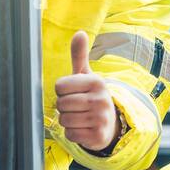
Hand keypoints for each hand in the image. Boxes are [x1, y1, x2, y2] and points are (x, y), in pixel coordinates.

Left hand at [54, 31, 119, 150]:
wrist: (110, 124)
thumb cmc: (92, 97)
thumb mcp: (87, 76)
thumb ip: (79, 56)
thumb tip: (79, 33)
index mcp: (96, 81)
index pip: (60, 86)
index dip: (62, 91)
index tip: (74, 92)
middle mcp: (101, 99)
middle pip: (61, 104)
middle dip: (64, 107)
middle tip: (77, 107)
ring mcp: (100, 118)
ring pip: (64, 120)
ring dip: (68, 121)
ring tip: (80, 117)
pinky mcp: (98, 136)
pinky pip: (70, 134)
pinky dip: (73, 133)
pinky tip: (83, 128)